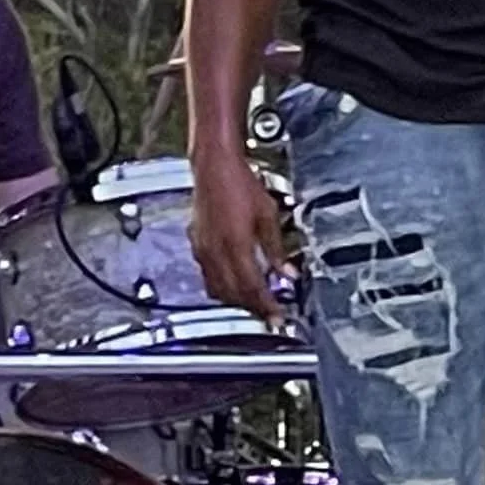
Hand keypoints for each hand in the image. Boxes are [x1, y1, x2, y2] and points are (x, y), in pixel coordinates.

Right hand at [190, 152, 286, 321]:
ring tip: (254, 301)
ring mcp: (203, 249)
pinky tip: (234, 282)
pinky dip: (222, 285)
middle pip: (234, 294)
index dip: (267, 307)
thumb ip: (277, 249)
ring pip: (218, 289)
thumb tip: (288, 273)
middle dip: (252, 307)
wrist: (214, 165)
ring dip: (236, 300)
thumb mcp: (268, 215)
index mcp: (236, 246)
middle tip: (268, 313)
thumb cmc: (240, 183)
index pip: (253, 288)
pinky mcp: (196, 244)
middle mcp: (216, 252)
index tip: (278, 318)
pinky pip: (207, 275)